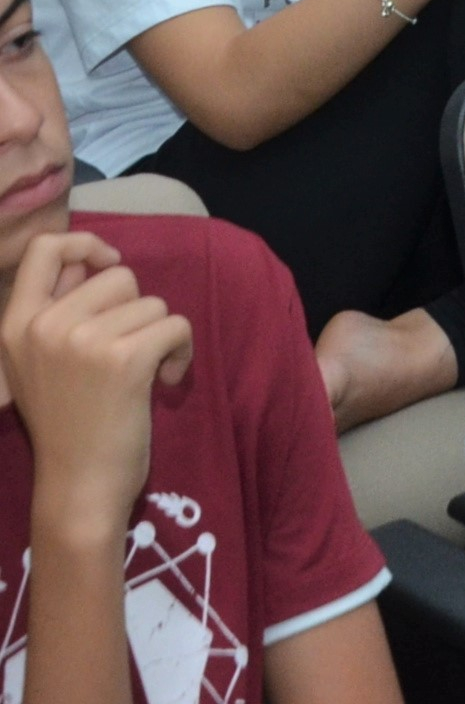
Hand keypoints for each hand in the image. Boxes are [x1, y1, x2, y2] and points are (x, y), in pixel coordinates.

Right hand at [0, 233, 190, 547]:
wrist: (78, 485)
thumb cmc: (68, 424)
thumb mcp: (39, 363)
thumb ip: (59, 312)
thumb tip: (96, 261)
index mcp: (15, 324)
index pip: (45, 249)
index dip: (86, 244)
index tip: (110, 265)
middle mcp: (43, 326)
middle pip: (118, 277)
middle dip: (135, 311)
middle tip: (126, 354)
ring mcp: (81, 340)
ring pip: (152, 303)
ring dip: (160, 335)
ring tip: (142, 374)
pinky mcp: (124, 358)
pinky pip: (176, 325)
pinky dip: (182, 351)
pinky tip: (165, 380)